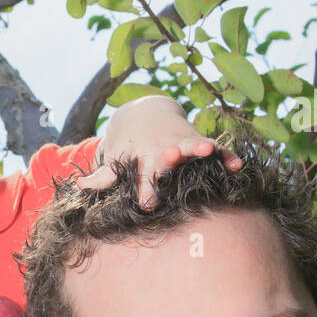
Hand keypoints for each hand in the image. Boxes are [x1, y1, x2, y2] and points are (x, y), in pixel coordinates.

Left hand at [76, 96, 241, 207]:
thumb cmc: (128, 146)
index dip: (144, 187)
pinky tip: (237, 165)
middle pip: (165, 155)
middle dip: (169, 159)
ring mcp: (180, 142)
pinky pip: (215, 147)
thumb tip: (79, 186)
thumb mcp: (115, 159)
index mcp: (140, 157)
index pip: (141, 175)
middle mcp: (161, 148)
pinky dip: (226, 155)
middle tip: (172, 158)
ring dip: (198, 147)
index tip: (148, 203)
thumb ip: (101, 176)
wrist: (145, 113)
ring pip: (191, 144)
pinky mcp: (197, 140)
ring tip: (208, 151)